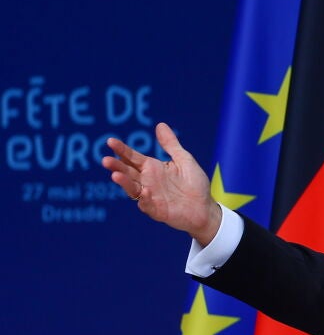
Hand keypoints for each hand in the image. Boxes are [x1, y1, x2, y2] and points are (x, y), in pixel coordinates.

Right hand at [102, 122, 222, 245]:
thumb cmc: (195, 184)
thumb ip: (171, 144)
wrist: (205, 208)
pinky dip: (144, 198)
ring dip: (123, 182)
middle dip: (116, 166)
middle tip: (106, 160)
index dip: (122, 149)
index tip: (110, 141)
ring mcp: (150, 196)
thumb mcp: (184, 160)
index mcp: (152, 168)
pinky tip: (144, 192)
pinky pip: (147, 204)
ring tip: (115, 175)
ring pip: (132, 188)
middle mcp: (147, 181)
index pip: (132, 157)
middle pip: (127, 172)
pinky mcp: (157, 210)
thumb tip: (160, 124)